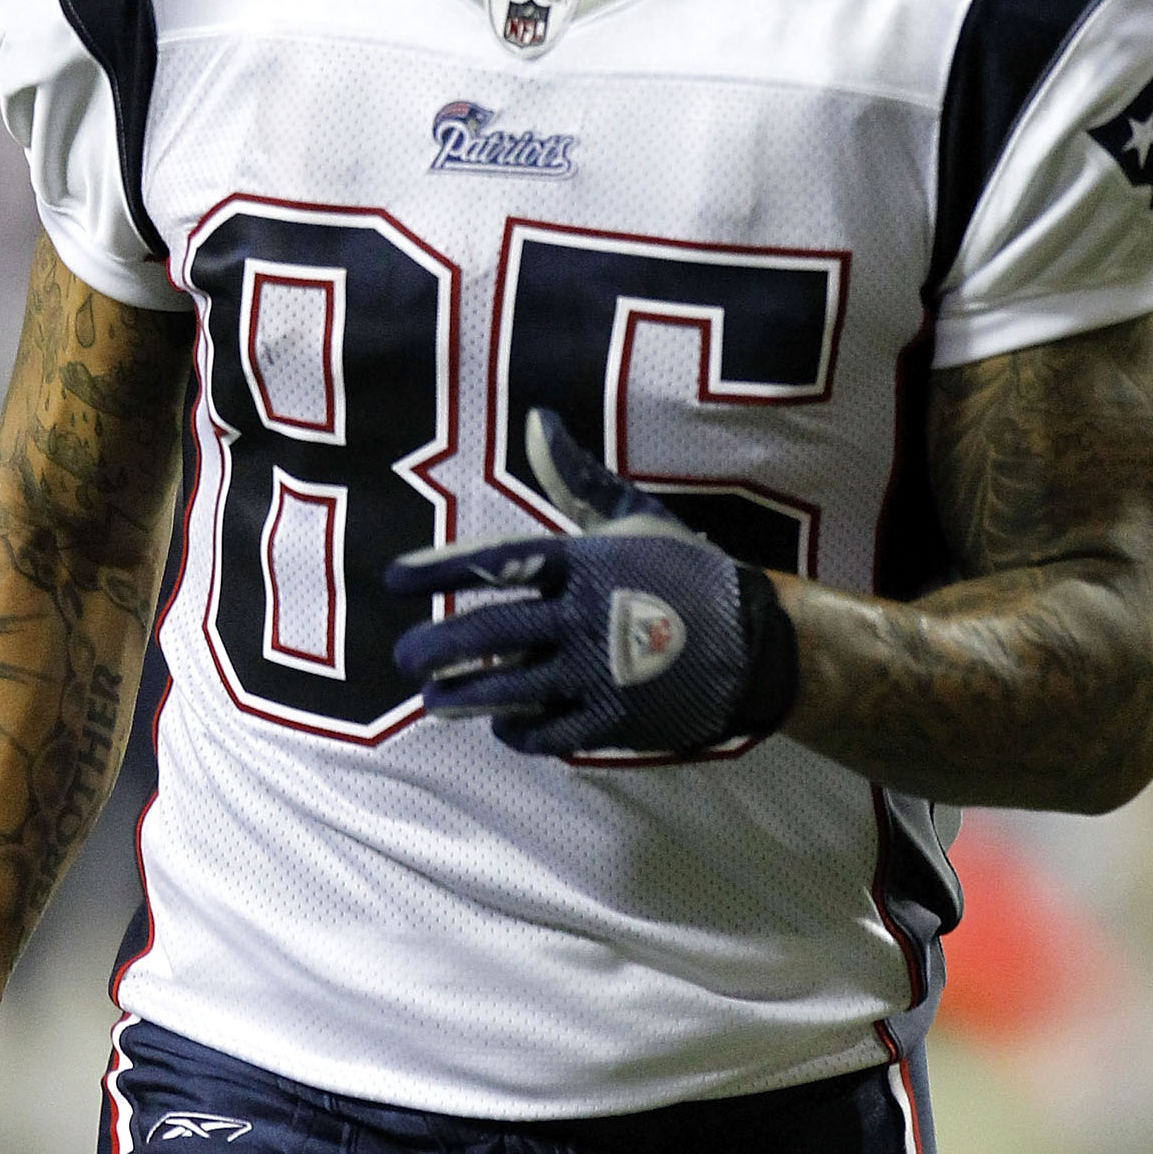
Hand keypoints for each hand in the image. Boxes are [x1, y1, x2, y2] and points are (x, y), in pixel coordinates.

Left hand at [385, 409, 797, 757]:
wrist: (760, 645)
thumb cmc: (687, 572)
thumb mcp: (635, 518)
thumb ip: (576, 479)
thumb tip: (535, 421)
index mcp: (586, 562)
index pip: (498, 560)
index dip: (439, 569)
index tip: (393, 579)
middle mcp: (586, 617)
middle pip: (490, 635)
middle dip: (437, 649)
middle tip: (406, 658)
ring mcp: (599, 674)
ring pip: (509, 690)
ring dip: (463, 697)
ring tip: (436, 701)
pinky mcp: (615, 721)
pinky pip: (547, 732)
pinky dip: (517, 730)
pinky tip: (502, 723)